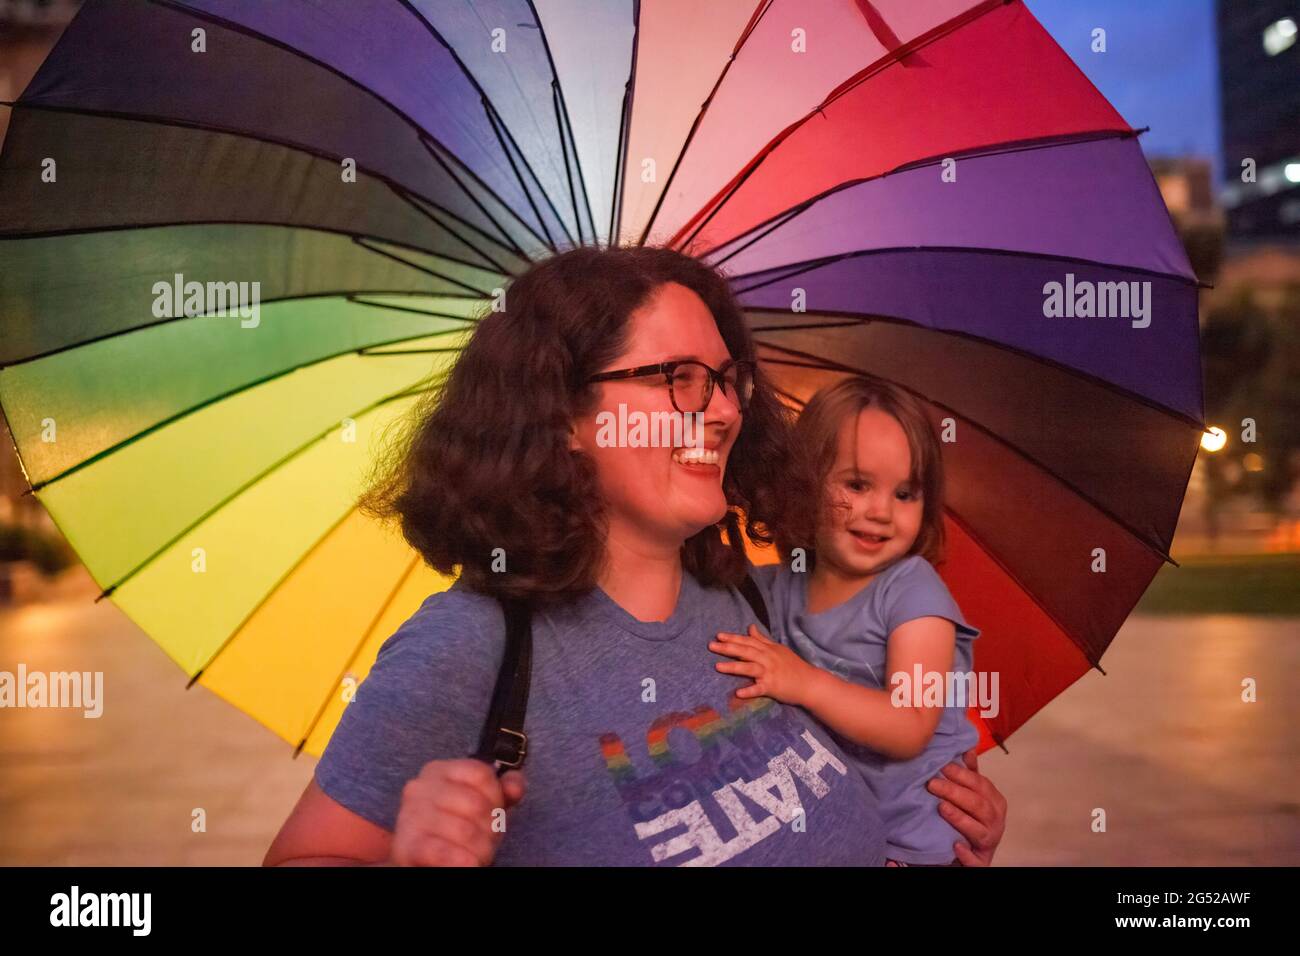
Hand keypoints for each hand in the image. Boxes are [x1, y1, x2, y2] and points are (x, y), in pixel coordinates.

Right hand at [388, 758, 525, 865]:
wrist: (423, 860)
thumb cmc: (455, 829)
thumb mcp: (483, 804)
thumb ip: (502, 791)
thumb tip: (514, 787)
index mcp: (438, 770)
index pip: (481, 773)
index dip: (496, 797)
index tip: (494, 812)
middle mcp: (420, 787)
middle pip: (476, 804)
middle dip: (490, 828)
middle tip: (486, 840)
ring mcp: (410, 815)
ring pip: (465, 831)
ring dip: (480, 849)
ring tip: (476, 854)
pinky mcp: (406, 845)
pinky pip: (441, 851)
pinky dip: (461, 860)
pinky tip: (468, 863)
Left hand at [710, 624, 818, 705]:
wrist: (809, 682)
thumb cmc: (793, 665)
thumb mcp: (778, 649)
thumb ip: (762, 639)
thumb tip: (750, 627)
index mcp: (768, 649)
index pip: (747, 641)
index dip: (733, 638)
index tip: (718, 635)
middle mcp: (767, 659)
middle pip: (745, 651)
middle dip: (727, 648)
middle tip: (711, 646)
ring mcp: (769, 673)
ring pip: (749, 668)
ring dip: (733, 667)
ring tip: (717, 666)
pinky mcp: (772, 687)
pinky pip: (759, 689)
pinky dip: (749, 691)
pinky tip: (738, 693)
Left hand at [926, 747, 1005, 865]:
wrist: (968, 853)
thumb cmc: (970, 817)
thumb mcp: (971, 794)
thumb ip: (970, 775)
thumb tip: (968, 748)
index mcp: (995, 802)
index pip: (982, 785)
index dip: (963, 775)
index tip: (942, 766)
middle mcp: (996, 823)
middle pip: (979, 806)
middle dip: (956, 793)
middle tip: (932, 784)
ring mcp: (989, 843)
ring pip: (979, 831)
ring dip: (960, 819)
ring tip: (941, 808)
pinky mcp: (980, 863)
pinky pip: (976, 861)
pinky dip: (967, 854)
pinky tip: (955, 846)